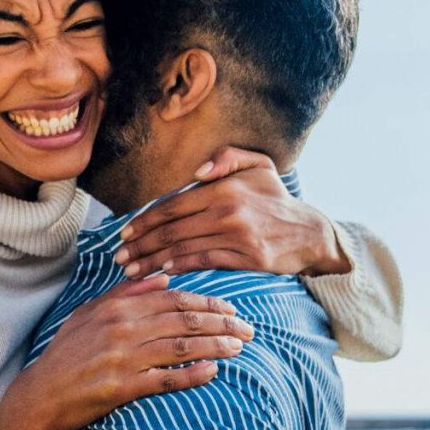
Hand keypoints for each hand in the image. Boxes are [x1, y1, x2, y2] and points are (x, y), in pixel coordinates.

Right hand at [0, 276, 251, 429]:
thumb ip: (126, 293)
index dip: (207, 304)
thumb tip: (163, 278)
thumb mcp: (90, 313)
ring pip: (181, 347)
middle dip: (222, 324)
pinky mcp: (122, 387)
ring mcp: (123, 358)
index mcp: (118, 307)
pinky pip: (166, 379)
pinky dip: (192, 375)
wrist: (42, 394)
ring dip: (215, 347)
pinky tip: (213, 373)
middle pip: (184, 321)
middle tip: (248, 329)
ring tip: (239, 348)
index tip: (232, 309)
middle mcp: (123, 328)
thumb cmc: (67, 353)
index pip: (173, 299)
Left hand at [114, 148, 352, 279]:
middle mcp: (228, 211)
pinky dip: (180, 266)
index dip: (145, 220)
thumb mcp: (258, 165)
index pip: (172, 205)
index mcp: (224, 188)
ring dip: (153, 260)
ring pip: (183, 248)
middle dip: (141, 245)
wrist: (309, 232)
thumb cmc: (276, 198)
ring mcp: (237, 236)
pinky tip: (162, 271)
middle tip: (119, 256)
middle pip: (172, 229)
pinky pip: (204, 262)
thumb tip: (196, 173)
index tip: (125, 233)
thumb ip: (227, 158)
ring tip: (132, 270)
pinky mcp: (246, 258)